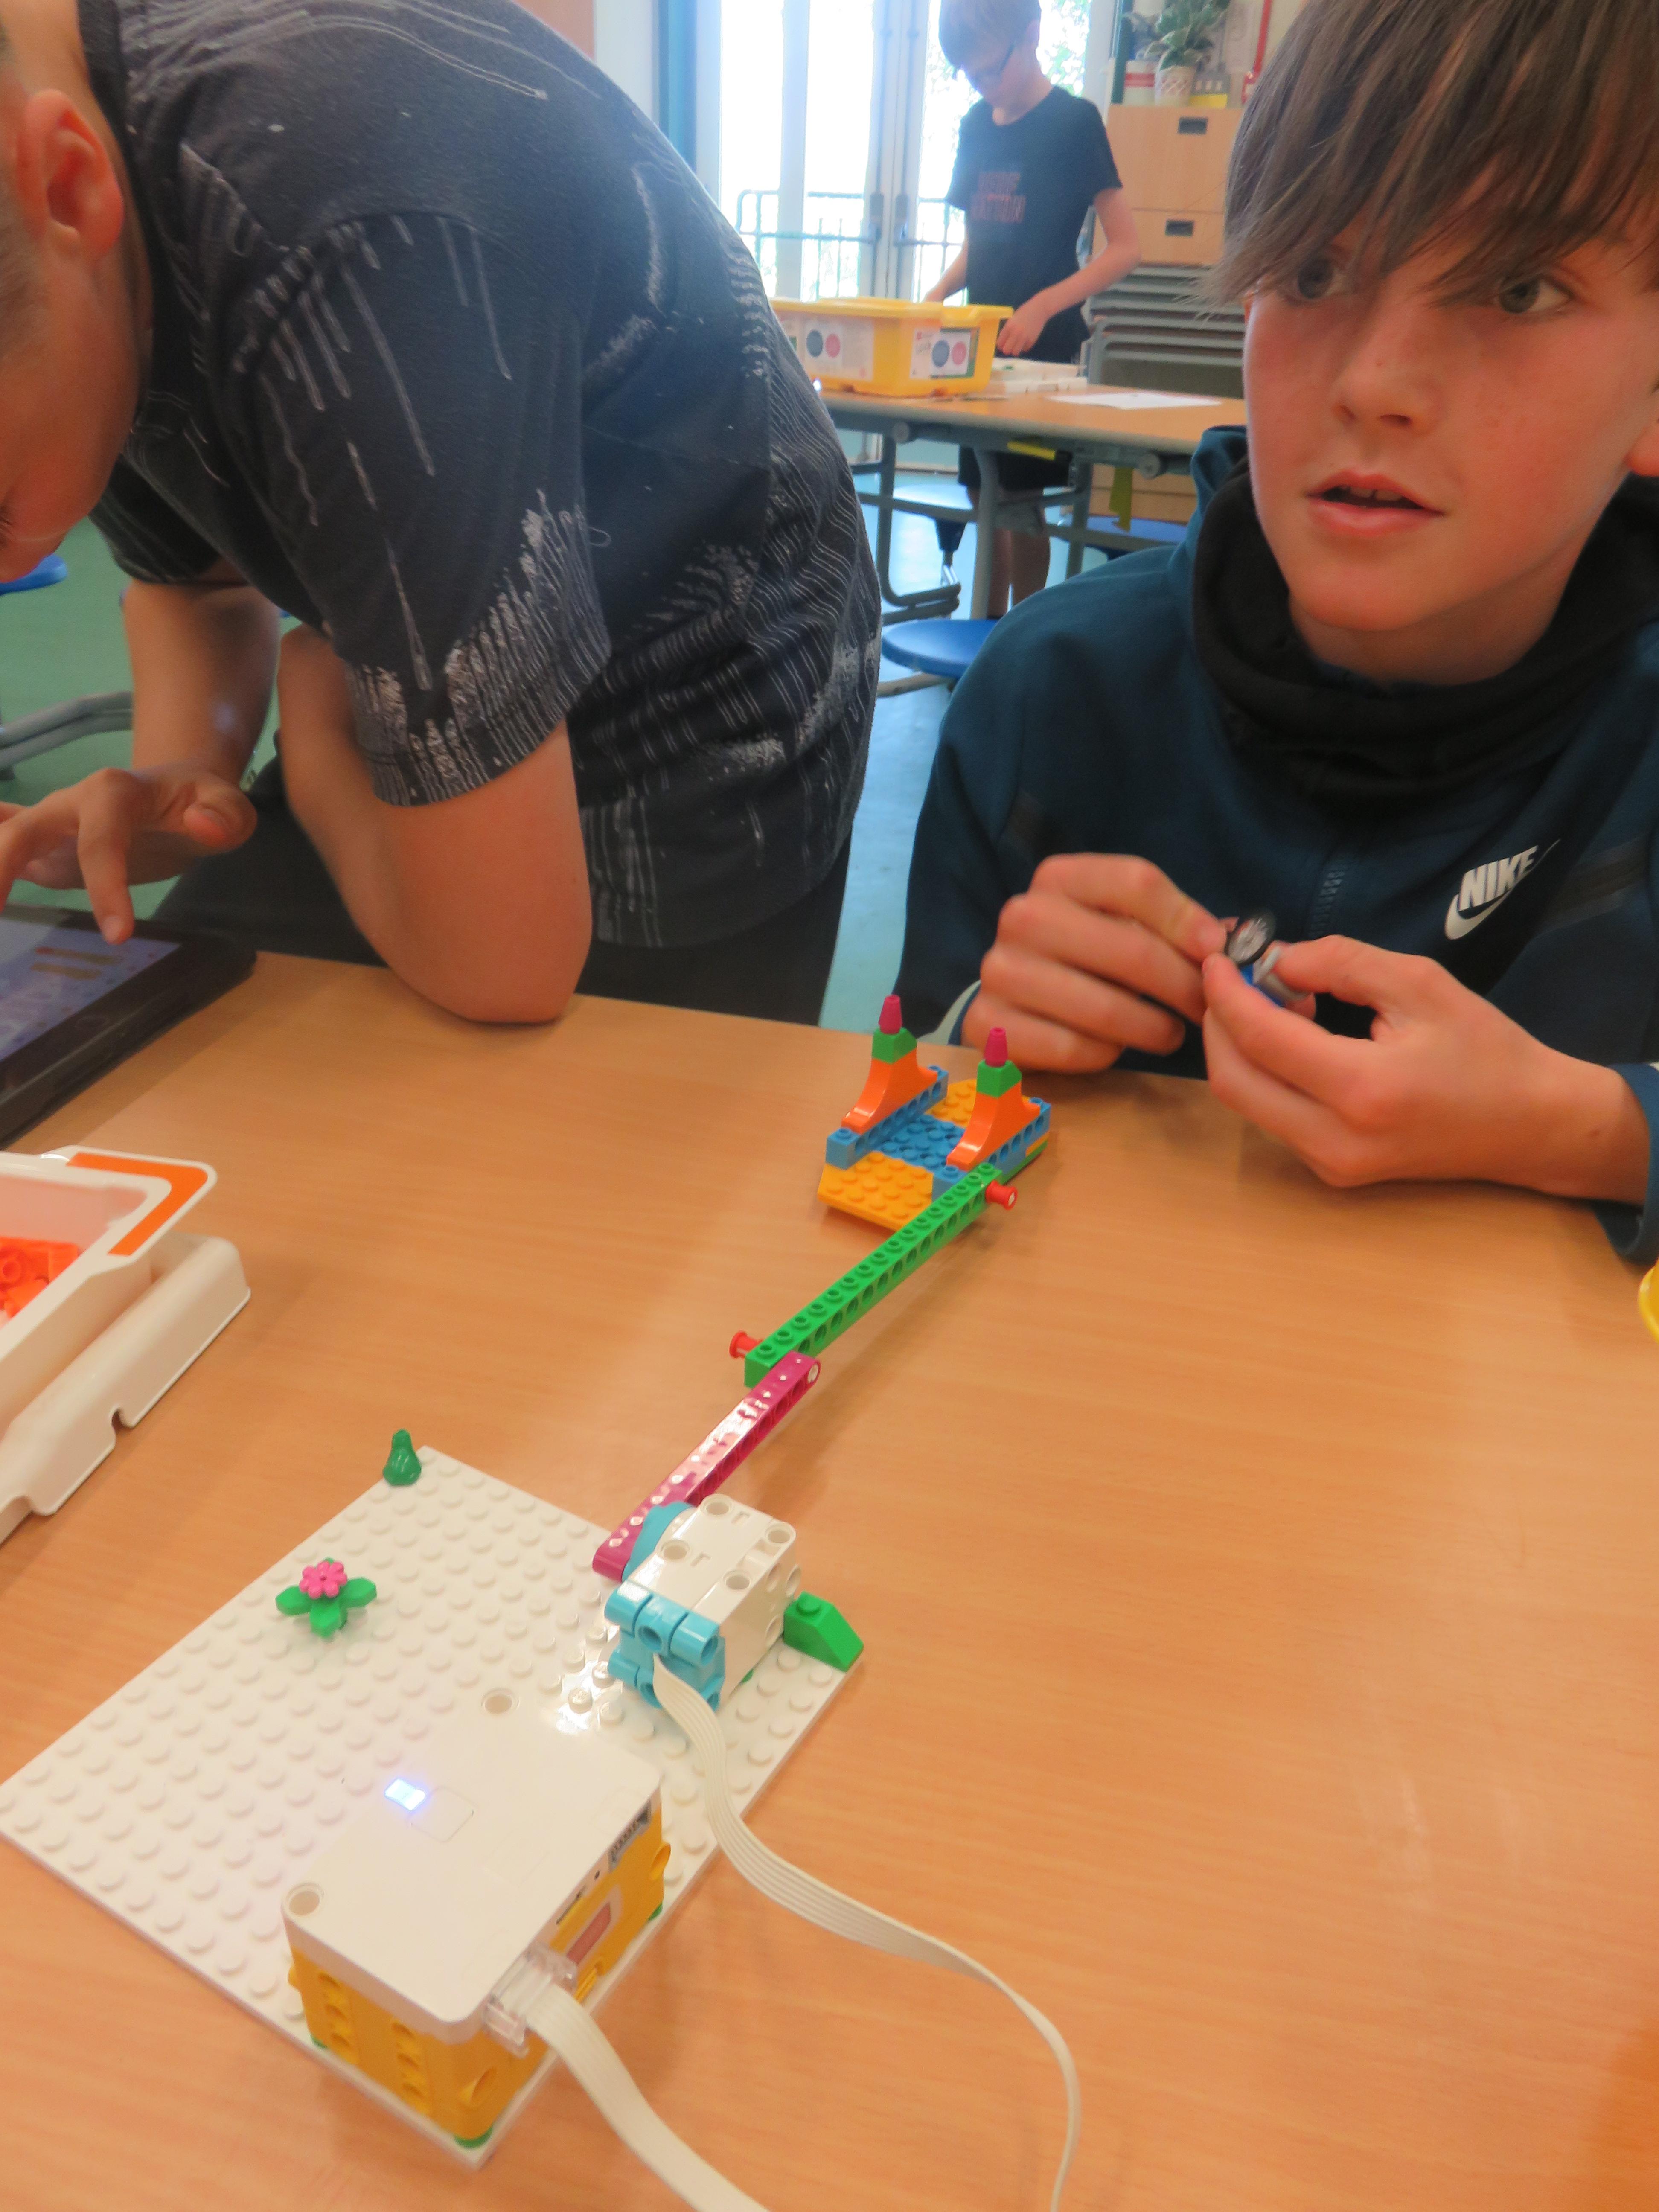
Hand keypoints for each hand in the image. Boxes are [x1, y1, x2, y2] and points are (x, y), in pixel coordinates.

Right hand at [0, 764, 255, 941]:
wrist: (177, 793)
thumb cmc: (199, 802)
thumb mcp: (228, 806)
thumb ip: (225, 816)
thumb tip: (202, 827)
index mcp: (114, 793)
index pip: (101, 841)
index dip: (106, 884)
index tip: (118, 935)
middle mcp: (71, 803)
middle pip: (24, 830)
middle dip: (2, 865)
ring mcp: (52, 823)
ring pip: (5, 835)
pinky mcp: (44, 846)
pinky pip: (5, 841)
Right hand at [967, 854, 1227, 1071]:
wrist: (1012, 996)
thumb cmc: (1083, 957)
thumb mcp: (1120, 924)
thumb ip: (1169, 927)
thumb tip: (1225, 943)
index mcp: (1059, 878)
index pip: (1136, 882)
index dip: (1187, 918)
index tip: (1217, 951)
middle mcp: (1023, 916)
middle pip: (1131, 949)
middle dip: (1183, 985)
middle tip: (1205, 1007)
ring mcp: (1000, 971)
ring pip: (1105, 1008)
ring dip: (1153, 1028)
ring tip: (1169, 1034)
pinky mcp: (989, 1025)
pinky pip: (1073, 1048)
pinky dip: (1106, 1054)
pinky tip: (1114, 1048)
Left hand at [995, 295, 1054, 356]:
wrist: (1040, 308)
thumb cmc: (1025, 311)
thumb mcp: (1013, 319)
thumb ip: (1008, 329)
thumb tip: (1003, 342)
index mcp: (1009, 326)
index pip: (999, 343)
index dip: (1001, 344)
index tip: (1003, 343)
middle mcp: (1016, 333)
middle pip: (1006, 350)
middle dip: (1007, 349)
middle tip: (1010, 345)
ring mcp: (1024, 337)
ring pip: (1015, 353)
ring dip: (1015, 350)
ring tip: (1017, 344)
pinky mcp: (1032, 340)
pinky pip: (1025, 349)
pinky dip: (1024, 346)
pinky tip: (1025, 340)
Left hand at [1201, 935, 1649, 1201]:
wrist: (1530, 1127)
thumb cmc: (1485, 1051)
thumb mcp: (1421, 984)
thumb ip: (1342, 963)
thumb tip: (1277, 961)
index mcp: (1362, 1090)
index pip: (1260, 1040)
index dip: (1227, 993)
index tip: (1219, 956)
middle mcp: (1335, 1140)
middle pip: (1232, 1081)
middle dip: (1219, 1022)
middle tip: (1234, 978)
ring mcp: (1330, 1165)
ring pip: (1247, 1101)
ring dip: (1241, 1047)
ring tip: (1278, 1003)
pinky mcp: (1331, 1172)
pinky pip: (1272, 1116)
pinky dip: (1266, 1072)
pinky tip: (1297, 1039)